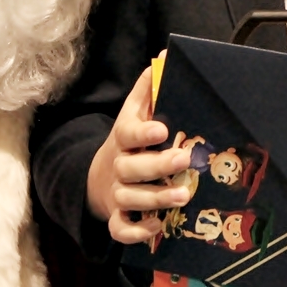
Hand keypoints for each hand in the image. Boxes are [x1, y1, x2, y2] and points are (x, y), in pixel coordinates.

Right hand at [85, 64, 195, 243]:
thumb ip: (149, 88)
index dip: (144, 132)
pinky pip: (120, 229)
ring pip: (130, 198)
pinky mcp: (117, 215)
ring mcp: (117, 192)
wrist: (101, 174)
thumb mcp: (135, 111)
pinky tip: (156, 227)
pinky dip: (136, 232)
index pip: (128, 133)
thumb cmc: (130, 138)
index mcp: (124, 137)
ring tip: (183, 197)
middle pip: (132, 168)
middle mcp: (119, 165)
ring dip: (155, 199)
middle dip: (158, 166)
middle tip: (185, 161)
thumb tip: (166, 54)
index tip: (163, 129)